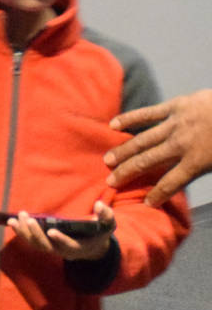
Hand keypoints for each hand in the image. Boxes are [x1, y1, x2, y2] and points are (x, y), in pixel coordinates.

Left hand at [6, 201, 114, 261]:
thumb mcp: (107, 225)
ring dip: (24, 232)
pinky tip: (12, 221)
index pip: (69, 245)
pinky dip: (21, 232)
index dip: (61, 240)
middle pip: (47, 246)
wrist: (91, 247)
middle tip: (28, 219)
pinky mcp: (45, 245)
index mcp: (79, 247)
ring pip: (36, 244)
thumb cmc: (99, 233)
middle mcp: (63, 251)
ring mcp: (53, 249)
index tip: (52, 231)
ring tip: (14, 219)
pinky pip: (31, 241)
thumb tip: (99, 204)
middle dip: (36, 233)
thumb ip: (105, 215)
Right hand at [107, 88, 211, 206]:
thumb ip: (207, 170)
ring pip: (142, 140)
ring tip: (108, 160)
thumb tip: (193, 181)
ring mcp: (175, 124)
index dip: (157, 195)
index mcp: (196, 162)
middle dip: (127, 173)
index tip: (145, 203)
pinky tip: (113, 125)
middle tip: (110, 181)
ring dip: (123, 151)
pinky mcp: (175, 106)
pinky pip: (148, 113)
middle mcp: (180, 145)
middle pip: (148, 162)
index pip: (170, 183)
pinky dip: (129, 119)